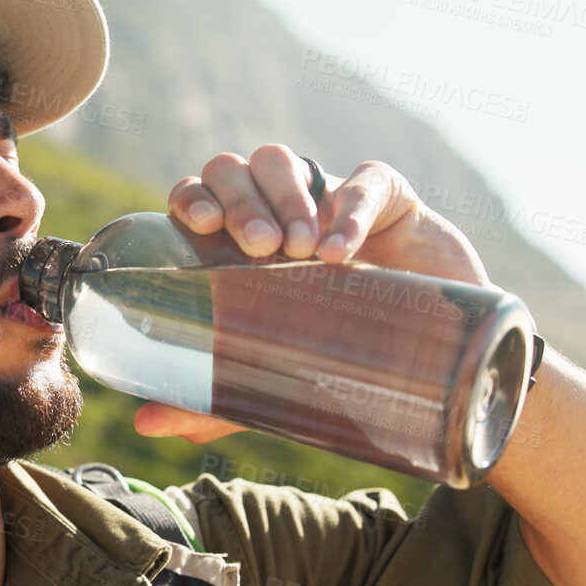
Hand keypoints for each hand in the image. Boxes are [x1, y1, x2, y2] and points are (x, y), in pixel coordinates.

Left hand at [138, 145, 493, 442]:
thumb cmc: (342, 352)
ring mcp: (329, 195)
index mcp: (239, 240)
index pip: (199, 194)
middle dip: (239, 201)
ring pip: (282, 161)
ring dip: (283, 198)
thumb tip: (145, 423)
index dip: (192, 196)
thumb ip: (215, 397)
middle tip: (258, 248)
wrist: (441, 358)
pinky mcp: (390, 193)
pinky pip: (363, 179)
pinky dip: (349, 210)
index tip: (200, 225)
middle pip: (233, 169)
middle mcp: (276, 210)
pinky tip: (341, 251)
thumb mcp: (274, 376)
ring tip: (300, 253)